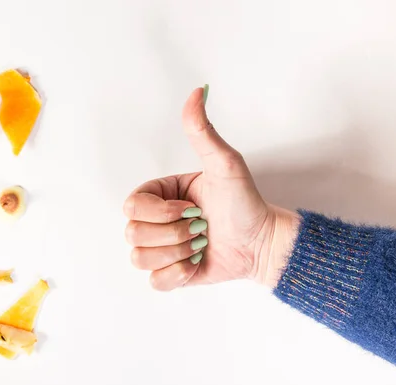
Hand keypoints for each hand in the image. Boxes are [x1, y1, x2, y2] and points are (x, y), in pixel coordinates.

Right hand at [123, 87, 299, 290]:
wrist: (263, 242)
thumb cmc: (245, 202)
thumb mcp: (224, 163)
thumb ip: (203, 130)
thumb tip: (197, 91)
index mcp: (160, 195)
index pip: (131, 206)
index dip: (158, 212)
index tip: (189, 209)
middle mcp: (155, 221)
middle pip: (133, 234)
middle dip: (172, 234)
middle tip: (200, 227)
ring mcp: (161, 248)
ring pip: (140, 259)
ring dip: (177, 254)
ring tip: (200, 244)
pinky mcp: (170, 274)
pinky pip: (155, 282)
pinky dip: (178, 276)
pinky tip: (197, 264)